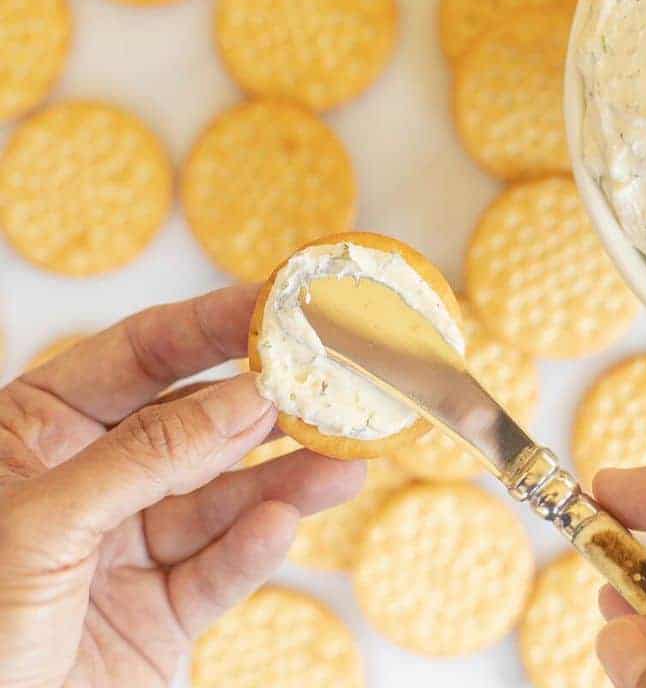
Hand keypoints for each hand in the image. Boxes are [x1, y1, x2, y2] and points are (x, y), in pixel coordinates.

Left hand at [0, 285, 364, 687]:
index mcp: (34, 434)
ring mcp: (126, 548)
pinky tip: (282, 525)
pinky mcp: (160, 612)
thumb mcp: (42, 527)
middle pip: (195, 426)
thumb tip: (244, 396)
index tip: (282, 301)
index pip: (138, 356)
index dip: (212, 325)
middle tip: (334, 383)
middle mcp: (87, 482)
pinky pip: (217, 572)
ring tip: (343, 463)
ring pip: (221, 500)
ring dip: (284, 482)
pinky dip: (252, 551)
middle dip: (265, 408)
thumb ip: (146, 456)